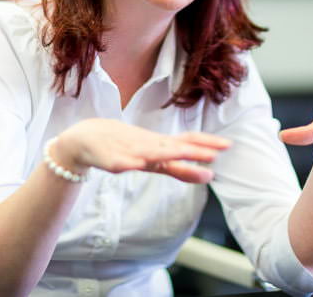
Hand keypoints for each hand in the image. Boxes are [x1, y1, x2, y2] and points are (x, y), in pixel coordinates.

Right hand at [55, 119, 230, 183]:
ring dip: (165, 153)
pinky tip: (136, 164)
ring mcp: (127, 152)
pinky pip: (118, 163)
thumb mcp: (153, 160)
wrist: (84, 139)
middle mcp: (146, 146)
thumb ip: (179, 168)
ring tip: (182, 154)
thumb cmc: (123, 147)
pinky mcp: (108, 160)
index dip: (205, 143)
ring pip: (148, 153)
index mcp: (158, 146)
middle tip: (214, 153)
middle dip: (192, 150)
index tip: (228, 145)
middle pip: (172, 147)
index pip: (186, 142)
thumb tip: (208, 174)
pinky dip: (127, 163)